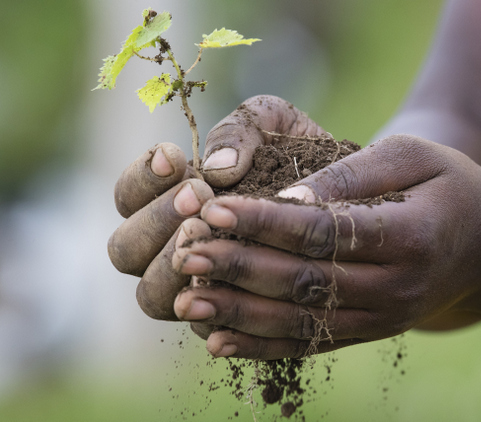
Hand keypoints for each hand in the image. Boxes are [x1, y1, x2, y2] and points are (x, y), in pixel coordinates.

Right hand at [108, 95, 329, 319]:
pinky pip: (204, 323)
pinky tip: (238, 280)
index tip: (174, 156)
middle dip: (156, 221)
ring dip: (173, 264)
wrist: (346, 195)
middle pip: (126, 250)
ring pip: (152, 295)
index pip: (128, 198)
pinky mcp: (228, 317)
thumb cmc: (300, 153)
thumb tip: (218, 169)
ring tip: (211, 232)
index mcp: (168, 201)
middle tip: (198, 196)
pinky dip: (213, 304)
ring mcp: (197, 285)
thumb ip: (240, 131)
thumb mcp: (273, 124)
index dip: (141, 179)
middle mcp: (171, 248)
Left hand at [171, 135, 480, 358]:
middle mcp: (397, 287)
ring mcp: (384, 318)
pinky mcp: (371, 333)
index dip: (266, 222)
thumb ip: (354, 172)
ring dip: (239, 313)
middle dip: (241, 268)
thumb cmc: (451, 188)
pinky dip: (263, 346)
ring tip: (186, 300)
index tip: (212, 207)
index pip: (326, 232)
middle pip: (306, 281)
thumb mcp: (414, 155)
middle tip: (186, 253)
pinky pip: (313, 345)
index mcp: (411, 236)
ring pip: (302, 322)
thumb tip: (288, 194)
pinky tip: (219, 341)